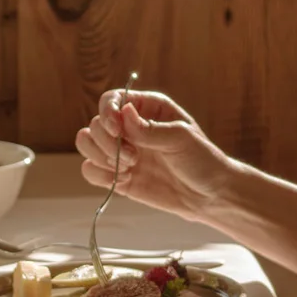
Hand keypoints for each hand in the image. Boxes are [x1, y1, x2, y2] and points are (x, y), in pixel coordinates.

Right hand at [74, 88, 241, 222]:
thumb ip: (150, 129)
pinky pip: (90, 170)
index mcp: (147, 108)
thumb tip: (124, 113)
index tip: (117, 130)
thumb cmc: (202, 160)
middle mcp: (130, 127)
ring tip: (126, 168)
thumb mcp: (181, 139)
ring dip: (99, 156)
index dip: (107, 112)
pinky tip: (121, 180)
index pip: (113, 99)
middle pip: (95, 124)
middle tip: (133, 158)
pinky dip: (98, 175)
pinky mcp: (118, 175)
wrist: (209, 196)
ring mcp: (122, 151)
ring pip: (87, 144)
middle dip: (107, 142)